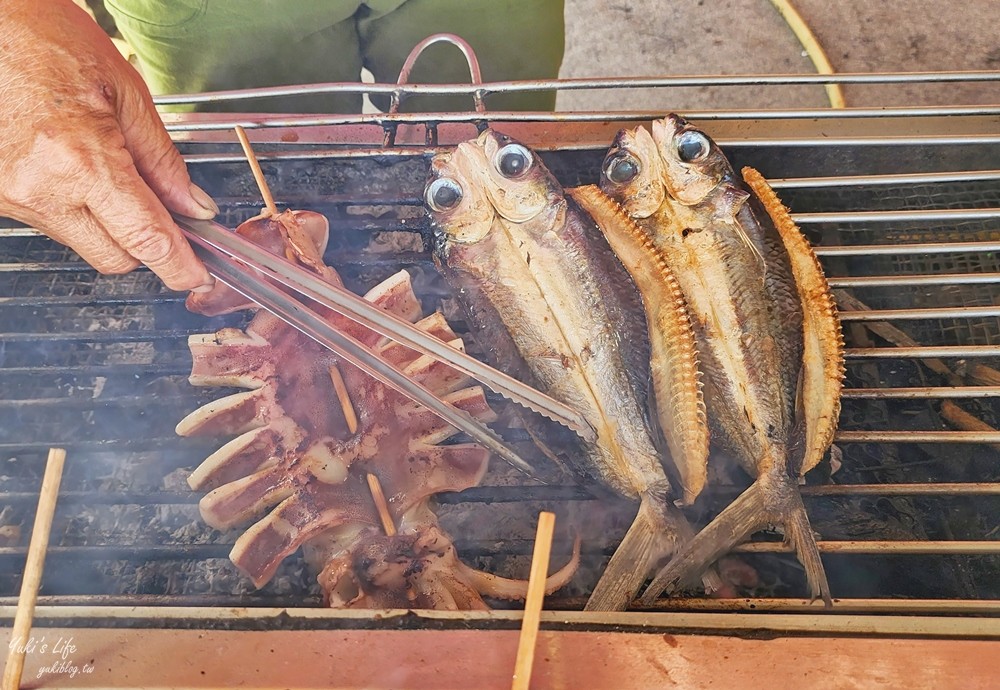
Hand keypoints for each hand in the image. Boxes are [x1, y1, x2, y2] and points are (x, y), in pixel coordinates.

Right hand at [0, 0, 217, 290]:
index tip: (197, 277)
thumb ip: (163, 160)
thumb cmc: (44, 38)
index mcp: (82, 161)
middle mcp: (42, 189)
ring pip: (82, 240)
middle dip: (144, 243)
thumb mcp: (125, 93)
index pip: (145, 239)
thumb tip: (194, 206)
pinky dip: (72, 204)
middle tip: (160, 211)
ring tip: (101, 163)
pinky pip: (51, 220)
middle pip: (115, 257)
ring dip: (105, 220)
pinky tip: (71, 164)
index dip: (179, 266)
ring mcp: (12, 197)